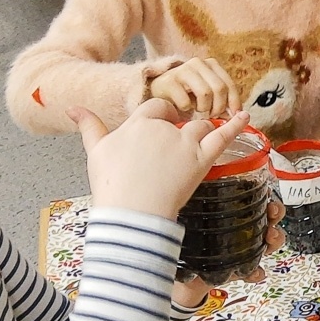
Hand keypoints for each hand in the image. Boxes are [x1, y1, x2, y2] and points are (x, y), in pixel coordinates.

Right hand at [72, 100, 250, 219]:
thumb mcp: (96, 151)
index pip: (155, 107)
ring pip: (199, 126)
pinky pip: (222, 136)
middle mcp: (163, 128)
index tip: (161, 126)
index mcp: (138, 123)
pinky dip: (236, 125)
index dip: (160, 116)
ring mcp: (185, 143)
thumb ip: (89, 126)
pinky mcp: (201, 159)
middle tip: (176, 144)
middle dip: (179, 125)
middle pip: (178, 117)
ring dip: (203, 128)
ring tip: (206, 132)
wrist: (132, 213)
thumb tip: (73, 107)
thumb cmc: (111, 186)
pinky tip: (246, 116)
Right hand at [150, 57, 239, 117]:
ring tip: (197, 110)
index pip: (229, 84)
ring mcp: (183, 70)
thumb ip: (222, 101)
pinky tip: (183, 107)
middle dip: (218, 107)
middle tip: (211, 115)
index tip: (234, 116)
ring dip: (203, 108)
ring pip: (205, 93)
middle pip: (219, 88)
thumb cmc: (187, 94)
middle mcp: (198, 63)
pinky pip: (186, 101)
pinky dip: (187, 109)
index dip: (234, 102)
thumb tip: (238, 115)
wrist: (158, 92)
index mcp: (211, 64)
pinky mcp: (169, 81)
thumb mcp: (207, 94)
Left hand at [170, 199, 283, 306]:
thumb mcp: (183, 219)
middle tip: (272, 212)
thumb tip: (179, 187)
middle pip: (268, 217)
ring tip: (269, 239)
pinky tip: (254, 272)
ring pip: (269, 242)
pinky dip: (257, 272)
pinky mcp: (240, 272)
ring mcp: (245, 251)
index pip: (252, 199)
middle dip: (276, 213)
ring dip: (274, 239)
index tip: (265, 191)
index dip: (263, 194)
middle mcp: (242, 231)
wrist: (179, 277)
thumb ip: (184, 204)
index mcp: (231, 215)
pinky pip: (255, 271)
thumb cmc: (182, 244)